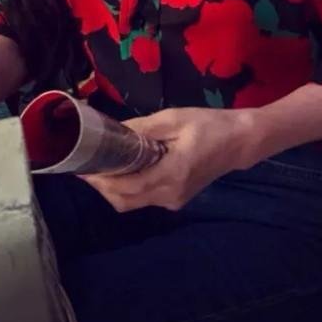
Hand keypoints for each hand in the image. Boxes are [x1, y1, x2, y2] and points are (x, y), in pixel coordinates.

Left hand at [79, 106, 255, 212]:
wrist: (240, 142)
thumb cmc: (208, 126)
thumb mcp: (173, 119)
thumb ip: (141, 128)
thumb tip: (111, 132)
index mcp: (170, 175)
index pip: (125, 187)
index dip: (100, 180)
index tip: (81, 168)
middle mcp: (169, 195)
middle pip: (124, 201)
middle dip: (102, 186)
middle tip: (86, 166)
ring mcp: (174, 200)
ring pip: (133, 203)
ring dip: (113, 189)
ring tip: (99, 167)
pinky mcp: (177, 198)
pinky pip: (145, 198)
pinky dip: (128, 188)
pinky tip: (122, 170)